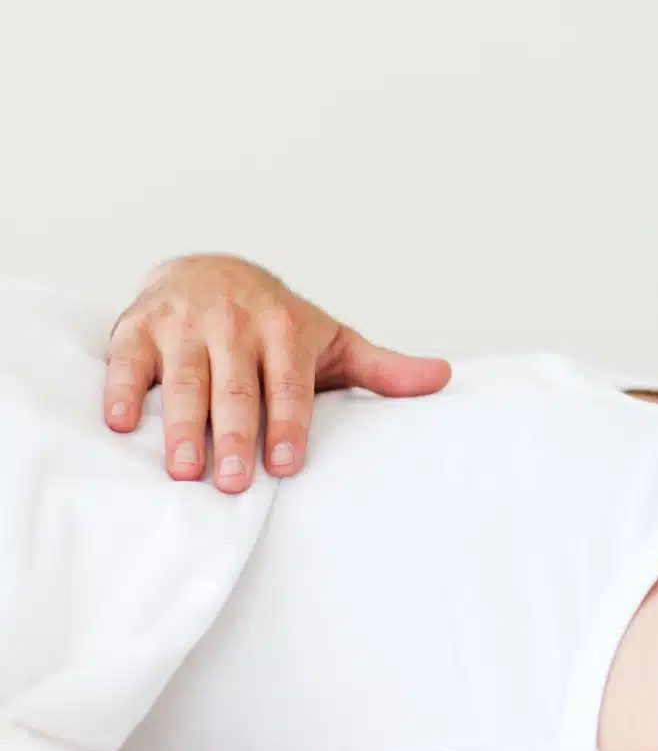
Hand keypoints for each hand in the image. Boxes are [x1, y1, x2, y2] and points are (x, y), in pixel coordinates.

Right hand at [103, 254, 451, 491]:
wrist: (210, 267)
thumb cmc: (277, 322)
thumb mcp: (332, 340)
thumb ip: (381, 368)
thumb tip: (443, 378)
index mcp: (285, 330)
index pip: (289, 386)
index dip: (287, 425)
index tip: (284, 465)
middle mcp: (235, 324)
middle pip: (235, 389)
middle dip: (235, 436)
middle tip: (233, 483)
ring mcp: (184, 324)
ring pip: (182, 380)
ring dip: (180, 426)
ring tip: (182, 470)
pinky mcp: (139, 327)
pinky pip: (127, 360)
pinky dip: (122, 389)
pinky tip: (120, 423)